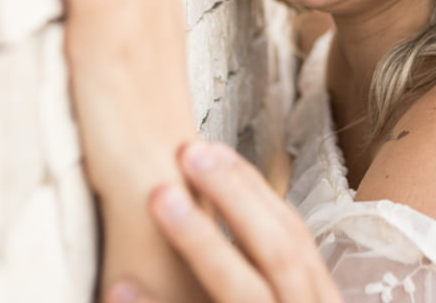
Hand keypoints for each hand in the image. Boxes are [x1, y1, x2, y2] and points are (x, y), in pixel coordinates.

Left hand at [105, 142, 342, 302]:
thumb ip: (270, 277)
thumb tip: (224, 214)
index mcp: (315, 302)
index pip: (292, 237)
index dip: (254, 192)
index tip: (212, 148)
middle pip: (279, 253)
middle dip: (235, 198)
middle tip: (189, 151)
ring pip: (244, 293)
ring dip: (202, 243)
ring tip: (159, 197)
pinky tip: (120, 287)